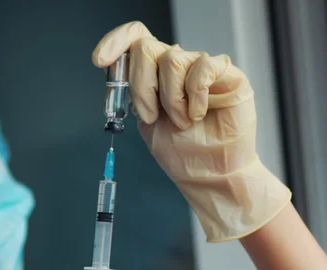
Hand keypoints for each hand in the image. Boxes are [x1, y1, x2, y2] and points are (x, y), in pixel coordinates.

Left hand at [93, 22, 290, 241]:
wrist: (208, 174)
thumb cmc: (181, 151)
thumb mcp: (147, 122)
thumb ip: (134, 94)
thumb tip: (116, 68)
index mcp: (155, 73)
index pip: (134, 38)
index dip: (115, 41)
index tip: (99, 61)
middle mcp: (177, 65)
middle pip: (146, 47)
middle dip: (142, 87)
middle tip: (152, 116)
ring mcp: (201, 67)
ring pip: (172, 59)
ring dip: (171, 99)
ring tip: (183, 122)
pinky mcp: (227, 73)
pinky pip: (203, 67)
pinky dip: (195, 95)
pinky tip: (199, 114)